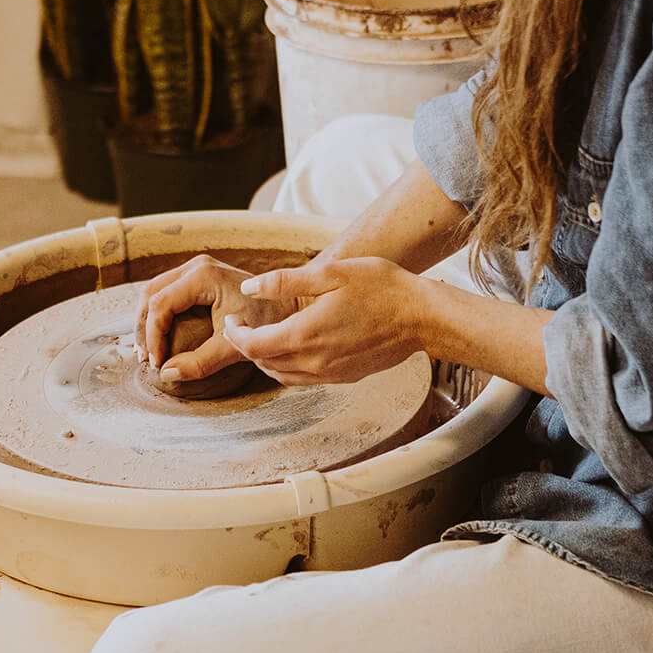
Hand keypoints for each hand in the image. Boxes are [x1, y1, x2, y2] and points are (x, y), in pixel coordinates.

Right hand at [136, 255, 299, 382]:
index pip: (160, 305)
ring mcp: (195, 269)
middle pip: (150, 294)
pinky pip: (166, 295)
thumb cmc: (267, 323)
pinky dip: (158, 317)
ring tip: (150, 353)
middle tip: (147, 359)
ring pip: (154, 293)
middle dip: (144, 329)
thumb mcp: (233, 346)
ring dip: (148, 323)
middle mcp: (195, 266)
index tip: (157, 363)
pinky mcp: (198, 278)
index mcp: (202, 276)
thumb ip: (200, 362)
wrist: (291, 306)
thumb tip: (166, 374)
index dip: (153, 336)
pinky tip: (160, 340)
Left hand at [221, 258, 431, 384]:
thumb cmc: (381, 288)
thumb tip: (250, 288)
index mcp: (305, 334)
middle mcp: (315, 361)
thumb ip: (285, 282)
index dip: (235, 334)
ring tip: (261, 339)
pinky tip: (292, 350)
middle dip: (246, 346)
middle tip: (239, 327)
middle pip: (264, 363)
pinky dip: (287, 368)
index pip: (252, 345)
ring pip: (282, 376)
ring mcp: (331, 373)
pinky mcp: (344, 378)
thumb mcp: (331, 272)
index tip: (231, 320)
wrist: (422, 317)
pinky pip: (304, 380)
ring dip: (265, 360)